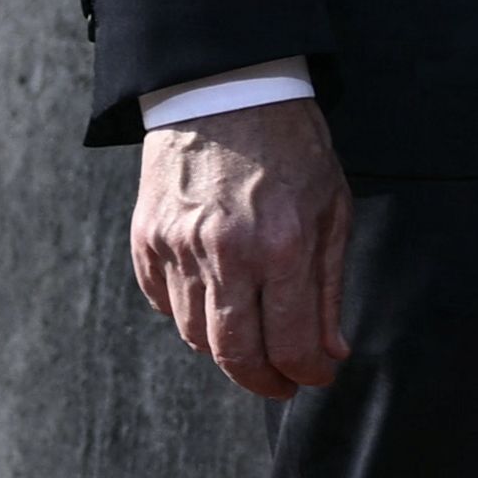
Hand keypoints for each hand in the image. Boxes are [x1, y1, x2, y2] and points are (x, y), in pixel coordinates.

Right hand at [133, 98, 354, 400]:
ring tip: (253, 342)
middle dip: (262, 382)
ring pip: (195, 335)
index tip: (316, 377)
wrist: (226, 92)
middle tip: (281, 385)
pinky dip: (189, 315)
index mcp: (281, 246)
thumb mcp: (332, 212)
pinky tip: (216, 303)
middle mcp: (225, 252)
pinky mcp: (146, 239)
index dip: (306, 374)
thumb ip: (328, 289)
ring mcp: (177, 247)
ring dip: (226, 350)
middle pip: (234, 354)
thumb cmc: (291, 149)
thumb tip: (330, 354)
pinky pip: (163, 303)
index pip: (289, 344)